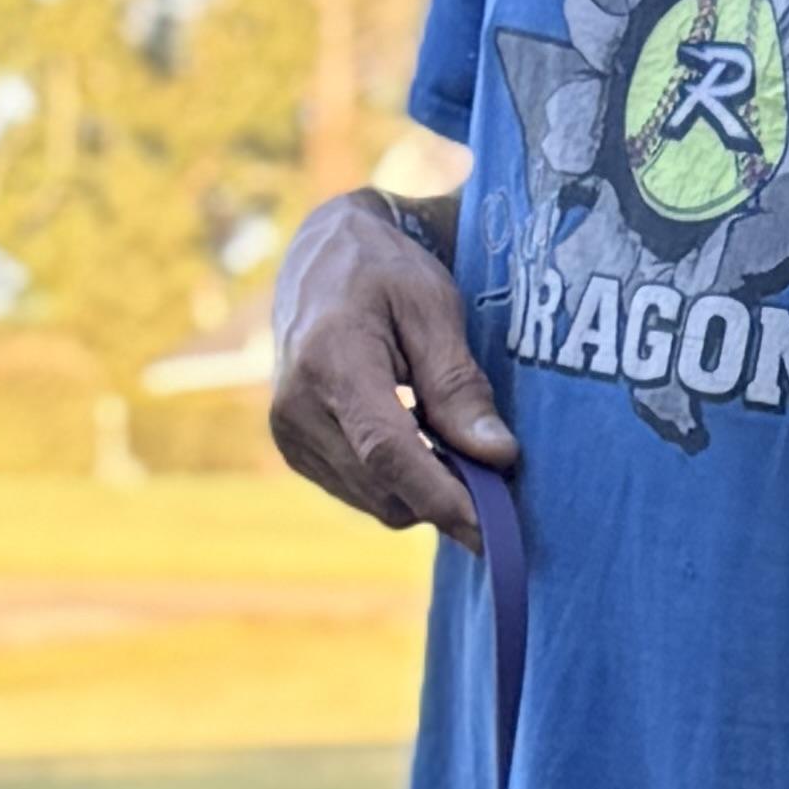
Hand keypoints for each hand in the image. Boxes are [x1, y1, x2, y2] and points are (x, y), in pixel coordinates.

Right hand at [269, 194, 516, 545]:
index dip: (443, 499)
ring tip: (444, 436)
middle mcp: (296, 405)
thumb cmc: (384, 270)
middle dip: (445, 495)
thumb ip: (460, 386)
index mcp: (329, 360)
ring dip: (423, 489)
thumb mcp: (433, 308)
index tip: (493, 532)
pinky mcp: (294, 450)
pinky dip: (398, 482)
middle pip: (386, 491)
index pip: (387, 452)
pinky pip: (362, 494)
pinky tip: (412, 436)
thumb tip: (499, 457)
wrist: (321, 256)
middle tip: (490, 472)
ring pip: (377, 502)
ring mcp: (289, 433)